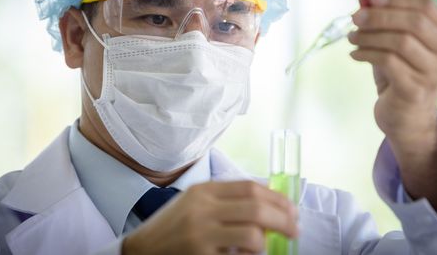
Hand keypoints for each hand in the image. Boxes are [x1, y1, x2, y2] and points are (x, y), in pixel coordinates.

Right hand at [123, 181, 297, 254]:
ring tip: (268, 246)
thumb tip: (269, 204)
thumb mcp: (195, 203)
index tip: (292, 208)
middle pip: (256, 208)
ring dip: (268, 243)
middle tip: (295, 229)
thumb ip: (226, 200)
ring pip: (252, 235)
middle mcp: (202, 209)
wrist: (142, 250)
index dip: (277, 198)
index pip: (250, 187)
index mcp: (203, 190)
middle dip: (284, 219)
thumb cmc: (173, 225)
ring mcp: (200, 235)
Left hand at [349, 0, 436, 147]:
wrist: (405, 116)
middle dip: (379, 16)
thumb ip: (380, 14)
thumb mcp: (390, 40)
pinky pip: (388, 62)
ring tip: (351, 38)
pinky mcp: (416, 90)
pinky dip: (366, 54)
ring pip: (400, 41)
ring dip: (369, 36)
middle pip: (414, 21)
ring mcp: (435, 73)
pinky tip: (354, 55)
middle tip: (354, 18)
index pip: (425, 5)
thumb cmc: (399, 73)